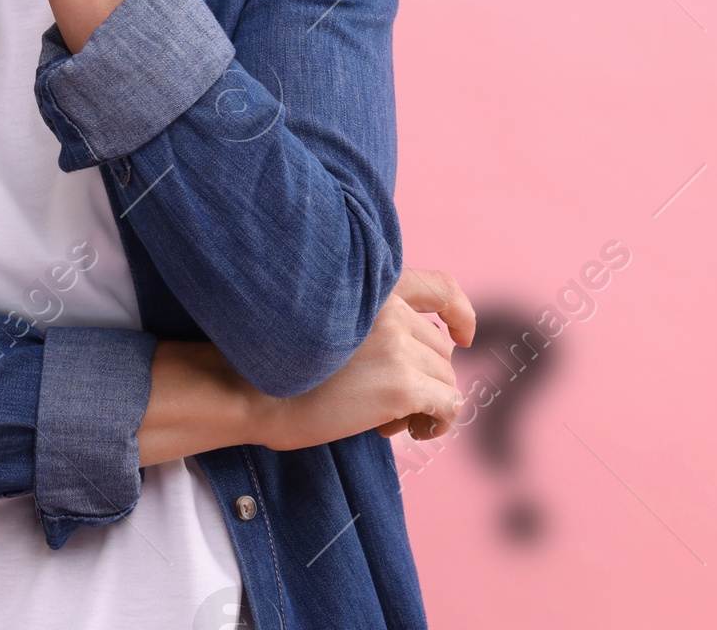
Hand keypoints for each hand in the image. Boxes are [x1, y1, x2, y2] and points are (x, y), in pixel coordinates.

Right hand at [249, 266, 474, 452]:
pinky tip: (411, 430)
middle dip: (421, 378)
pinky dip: (438, 423)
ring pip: (445, 378)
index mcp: (370, 288)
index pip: (438, 286)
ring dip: (424, 403)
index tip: (462, 335)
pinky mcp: (403, 383)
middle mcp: (388, 306)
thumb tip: (429, 351)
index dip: (459, 311)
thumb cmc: (285, 366)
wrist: (254, 391)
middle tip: (385, 403)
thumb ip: (374, 323)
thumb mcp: (331, 324)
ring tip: (386, 418)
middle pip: (438, 348)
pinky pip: (449, 406)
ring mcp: (398, 343)